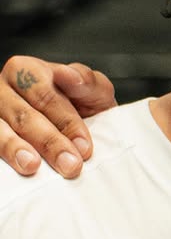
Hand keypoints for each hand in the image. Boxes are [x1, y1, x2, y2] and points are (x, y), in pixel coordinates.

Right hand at [0, 58, 115, 177]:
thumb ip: (88, 81)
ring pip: (0, 130)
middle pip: (24, 115)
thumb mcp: (93, 92)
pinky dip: (3, 155)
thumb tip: (72, 77)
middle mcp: (3, 89)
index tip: (85, 147)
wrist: (73, 135)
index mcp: (28, 70)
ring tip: (32, 166)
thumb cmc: (81, 109)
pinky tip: (15, 168)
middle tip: (71, 166)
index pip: (46, 95)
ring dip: (16, 149)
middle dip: (50, 142)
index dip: (67, 122)